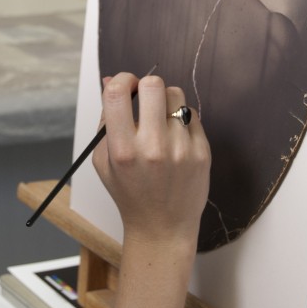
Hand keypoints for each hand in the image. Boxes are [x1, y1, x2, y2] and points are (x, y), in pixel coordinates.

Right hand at [92, 73, 209, 248]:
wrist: (162, 227)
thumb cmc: (129, 193)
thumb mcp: (104, 162)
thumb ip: (105, 121)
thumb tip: (111, 80)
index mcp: (122, 150)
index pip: (118, 93)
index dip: (122, 80)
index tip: (126, 86)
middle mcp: (152, 148)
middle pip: (153, 85)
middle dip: (146, 85)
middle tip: (144, 98)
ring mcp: (181, 150)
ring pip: (176, 95)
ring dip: (166, 100)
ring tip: (161, 120)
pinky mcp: (202, 152)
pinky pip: (192, 114)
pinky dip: (182, 119)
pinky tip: (175, 137)